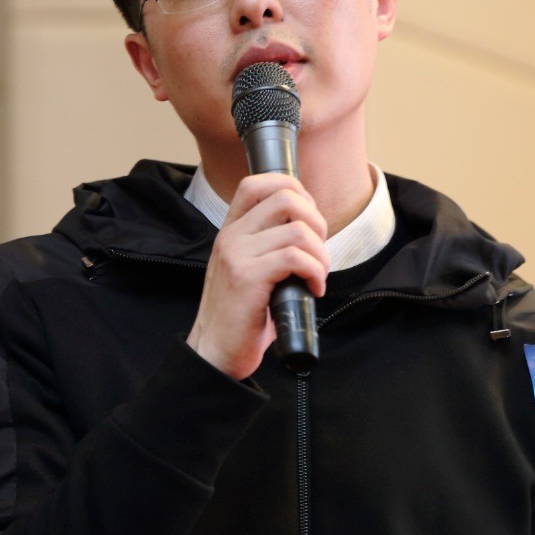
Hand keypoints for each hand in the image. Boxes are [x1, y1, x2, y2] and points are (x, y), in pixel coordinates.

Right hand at [187, 173, 328, 379]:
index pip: (257, 183)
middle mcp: (231, 236)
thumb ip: (269, 246)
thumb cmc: (239, 316)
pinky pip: (295, 258)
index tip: (309, 219)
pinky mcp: (247, 278)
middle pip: (285, 197)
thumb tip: (310, 231)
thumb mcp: (248, 269)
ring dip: (320, 253)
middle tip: (317, 251)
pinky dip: (315, 272)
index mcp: (231, 230)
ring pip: (297, 230)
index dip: (293, 189)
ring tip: (317, 275)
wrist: (214, 351)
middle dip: (316, 222)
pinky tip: (313, 289)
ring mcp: (236, 255)